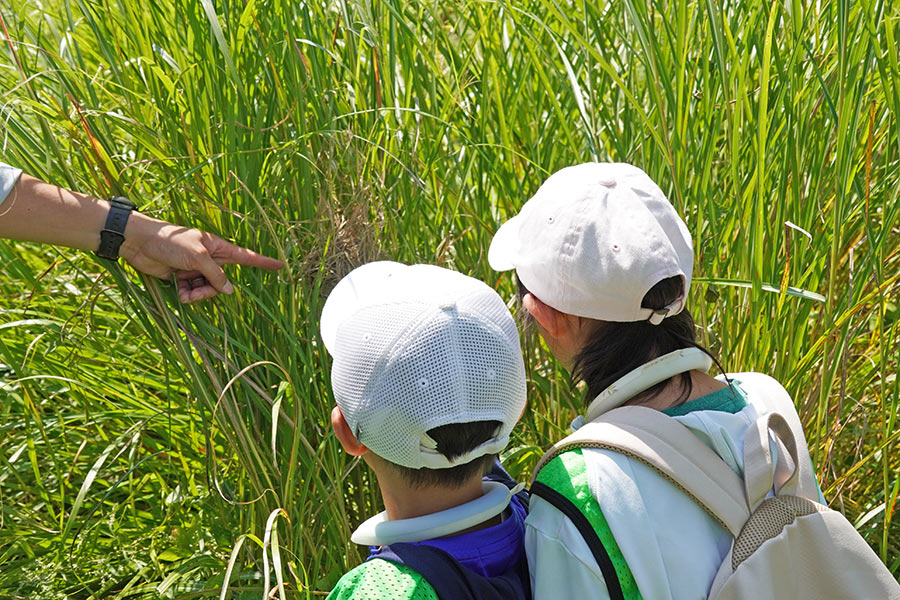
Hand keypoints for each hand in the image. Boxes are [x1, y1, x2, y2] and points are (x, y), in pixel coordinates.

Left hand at [119, 212, 283, 302]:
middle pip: (223, 281)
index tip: (280, 266)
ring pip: (208, 290)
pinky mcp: (182, 278)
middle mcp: (209, 259)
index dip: (263, 262)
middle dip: (212, 290)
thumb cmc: (170, 242)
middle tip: (197, 290)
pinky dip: (187, 295)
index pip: (246, 256)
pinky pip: (193, 292)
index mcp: (217, 247)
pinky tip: (178, 291)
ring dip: (198, 295)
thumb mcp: (198, 256)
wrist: (139, 243)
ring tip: (184, 293)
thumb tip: (229, 290)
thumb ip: (215, 274)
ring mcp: (196, 269)